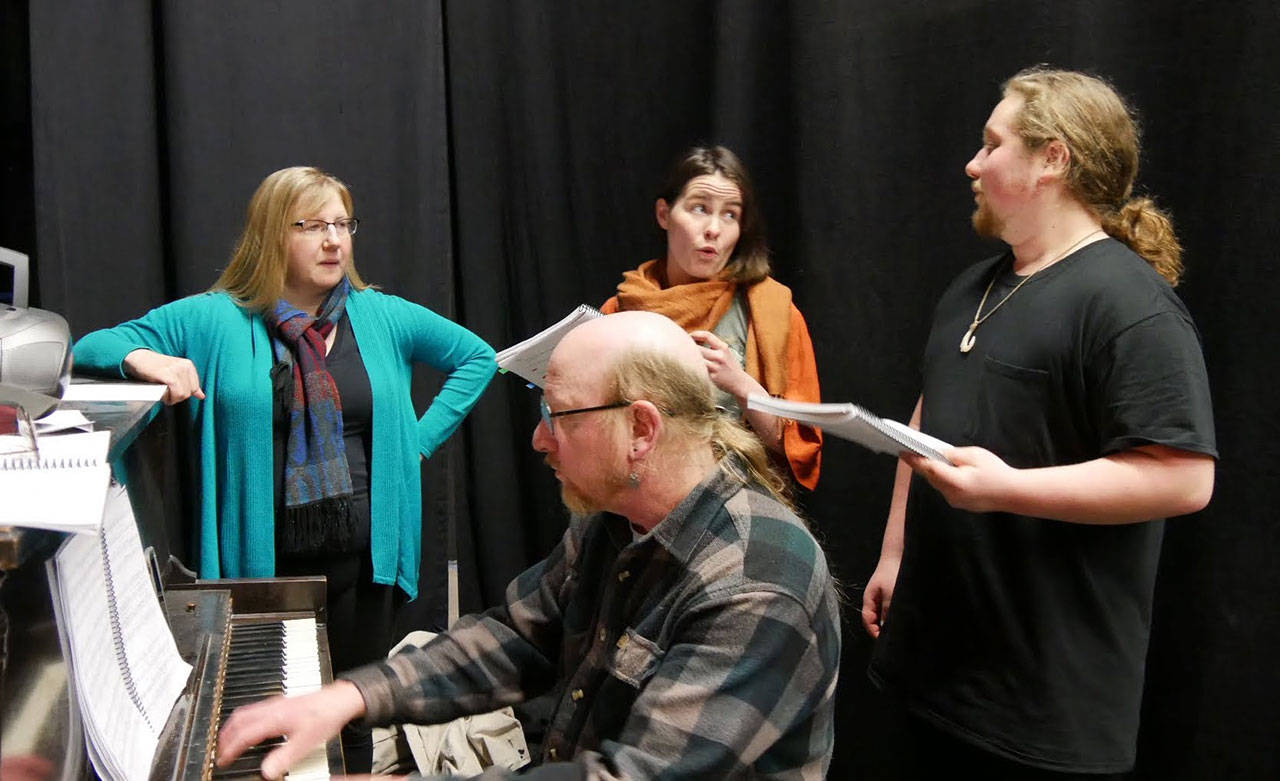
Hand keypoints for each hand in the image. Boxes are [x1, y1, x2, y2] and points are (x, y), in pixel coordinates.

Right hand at [122, 349, 205, 404]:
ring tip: (162, 392)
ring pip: (182, 394)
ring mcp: (177, 370)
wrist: (138, 358)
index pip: (194, 388)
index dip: (182, 393)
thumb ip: (189, 384)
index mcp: (188, 365)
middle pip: (188, 393)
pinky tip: (161, 393)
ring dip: (171, 398)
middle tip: (165, 393)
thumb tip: (201, 396)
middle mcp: (185, 366)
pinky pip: (175, 393)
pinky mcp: (168, 375)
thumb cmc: (154, 368)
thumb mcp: (175, 374)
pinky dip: (168, 397)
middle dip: (177, 397)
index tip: (172, 391)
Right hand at [216, 681, 365, 779]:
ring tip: (229, 741)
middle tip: (220, 751)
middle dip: (225, 736)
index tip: (223, 760)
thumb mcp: (305, 743)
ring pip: (245, 712)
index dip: (230, 749)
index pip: (243, 734)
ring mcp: (275, 704)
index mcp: (274, 718)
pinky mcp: (280, 703)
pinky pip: (253, 710)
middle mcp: (271, 708)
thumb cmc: (325, 717)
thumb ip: (284, 758)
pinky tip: (249, 729)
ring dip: (233, 727)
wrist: (339, 700)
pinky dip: (243, 721)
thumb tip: (266, 771)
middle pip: (238, 720)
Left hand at [688, 330, 756, 400]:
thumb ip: (713, 346)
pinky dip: (693, 368)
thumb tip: (694, 340)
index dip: (695, 334)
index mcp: (723, 347)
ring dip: (688, 359)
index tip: (688, 336)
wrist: (740, 382)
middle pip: (698, 348)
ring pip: (696, 360)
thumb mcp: (725, 353)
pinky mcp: (712, 377)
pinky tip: (689, 368)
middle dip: (688, 347)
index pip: (707, 335)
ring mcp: (716, 367)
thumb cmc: (729, 366)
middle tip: (680, 348)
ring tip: (683, 358)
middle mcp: (720, 356)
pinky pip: (698, 370)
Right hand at [861, 557, 899, 637]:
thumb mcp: (890, 594)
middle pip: (876, 620)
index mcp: (869, 600)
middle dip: (884, 630)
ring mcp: (884, 598)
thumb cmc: (893, 572)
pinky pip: (893, 610)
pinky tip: (907, 618)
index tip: (884, 641)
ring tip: (902, 629)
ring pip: (886, 615)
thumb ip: (887, 611)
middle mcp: (876, 600)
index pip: (868, 621)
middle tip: (894, 638)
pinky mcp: (894, 596)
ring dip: (893, 622)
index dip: (874, 632)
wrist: (900, 555)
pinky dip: (898, 615)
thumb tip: (886, 627)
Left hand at [903, 446, 1016, 513]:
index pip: (928, 469)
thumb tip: (938, 453)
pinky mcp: (959, 503)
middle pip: (930, 477)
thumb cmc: (997, 472)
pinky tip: (943, 470)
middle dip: (921, 464)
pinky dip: (942, 479)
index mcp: (955, 482)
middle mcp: (952, 494)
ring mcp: (955, 501)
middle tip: (910, 452)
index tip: (903, 451)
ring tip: (925, 458)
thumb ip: (953, 454)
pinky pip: (945, 489)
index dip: (914, 459)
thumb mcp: (975, 455)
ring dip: (931, 472)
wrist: (1013, 493)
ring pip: (937, 484)